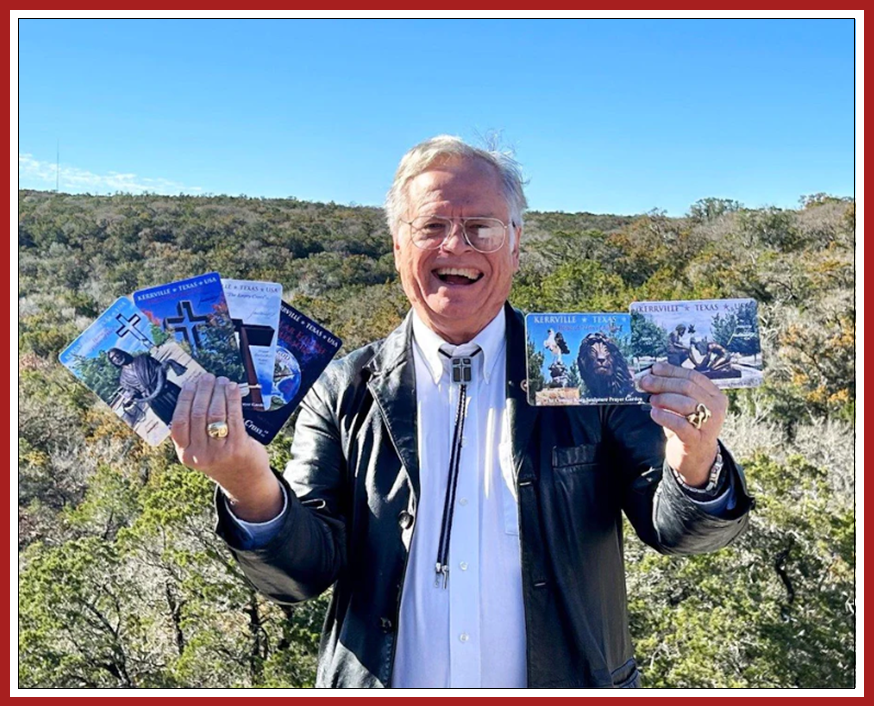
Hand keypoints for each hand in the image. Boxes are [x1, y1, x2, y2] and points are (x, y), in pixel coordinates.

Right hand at [171, 374, 281, 521]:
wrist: (244, 480)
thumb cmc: (221, 456)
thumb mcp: (201, 448)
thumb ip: (195, 428)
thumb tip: (196, 391)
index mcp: (185, 453)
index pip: (178, 422)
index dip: (184, 399)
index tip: (190, 383)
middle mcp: (199, 454)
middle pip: (197, 414)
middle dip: (203, 391)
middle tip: (208, 378)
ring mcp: (219, 452)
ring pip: (215, 413)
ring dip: (218, 392)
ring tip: (221, 381)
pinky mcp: (237, 447)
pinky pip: (234, 417)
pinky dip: (232, 399)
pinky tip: (233, 388)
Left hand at [639, 362, 726, 486]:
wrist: (696, 458)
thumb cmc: (688, 427)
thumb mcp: (686, 406)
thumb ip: (675, 391)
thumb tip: (652, 375)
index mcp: (715, 395)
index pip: (693, 376)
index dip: (672, 371)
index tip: (655, 369)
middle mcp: (716, 409)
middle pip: (688, 388)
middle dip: (663, 383)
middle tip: (646, 383)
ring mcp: (709, 425)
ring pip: (685, 404)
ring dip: (664, 398)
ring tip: (651, 400)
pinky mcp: (697, 440)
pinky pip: (680, 424)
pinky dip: (664, 416)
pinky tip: (654, 414)